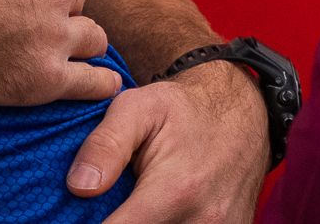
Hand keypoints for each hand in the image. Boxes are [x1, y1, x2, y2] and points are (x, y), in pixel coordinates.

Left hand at [65, 61, 268, 222]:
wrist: (242, 113)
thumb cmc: (183, 109)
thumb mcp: (137, 108)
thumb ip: (105, 145)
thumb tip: (79, 186)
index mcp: (175, 190)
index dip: (91, 223)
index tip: (77, 213)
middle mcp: (203, 220)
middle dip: (117, 222)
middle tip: (104, 204)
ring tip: (131, 203)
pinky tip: (155, 210)